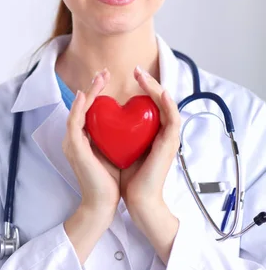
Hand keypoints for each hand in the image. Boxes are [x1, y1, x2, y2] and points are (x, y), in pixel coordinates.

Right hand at [62, 68, 120, 213]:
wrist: (103, 204)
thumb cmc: (109, 182)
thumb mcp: (114, 152)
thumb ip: (116, 137)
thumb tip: (130, 123)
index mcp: (83, 139)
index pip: (89, 110)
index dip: (97, 93)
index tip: (109, 80)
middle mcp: (74, 139)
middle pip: (81, 106)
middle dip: (93, 87)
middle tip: (104, 72)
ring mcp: (72, 144)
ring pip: (77, 111)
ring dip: (88, 92)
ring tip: (99, 78)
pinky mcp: (75, 149)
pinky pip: (75, 123)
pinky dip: (79, 108)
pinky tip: (87, 96)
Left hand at [120, 66, 180, 213]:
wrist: (136, 199)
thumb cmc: (125, 177)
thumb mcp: (115, 147)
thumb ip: (112, 132)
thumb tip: (97, 117)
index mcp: (149, 132)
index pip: (147, 104)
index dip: (139, 88)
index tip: (125, 78)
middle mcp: (161, 132)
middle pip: (159, 100)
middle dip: (148, 82)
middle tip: (136, 70)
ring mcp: (168, 137)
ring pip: (167, 104)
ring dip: (156, 87)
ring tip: (143, 75)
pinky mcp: (170, 144)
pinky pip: (173, 118)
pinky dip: (168, 104)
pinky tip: (160, 92)